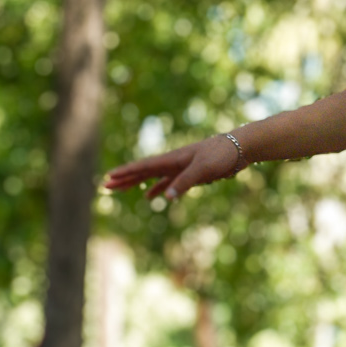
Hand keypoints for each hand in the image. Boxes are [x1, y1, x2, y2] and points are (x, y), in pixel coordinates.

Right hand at [103, 134, 247, 205]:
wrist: (239, 148)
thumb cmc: (221, 155)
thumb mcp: (203, 169)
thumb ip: (185, 182)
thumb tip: (166, 197)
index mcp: (173, 159)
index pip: (143, 167)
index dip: (126, 173)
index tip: (109, 177)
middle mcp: (173, 162)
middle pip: (143, 172)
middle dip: (124, 179)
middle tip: (106, 185)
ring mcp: (181, 168)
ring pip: (152, 177)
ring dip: (136, 183)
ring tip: (120, 189)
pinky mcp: (190, 173)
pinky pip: (167, 182)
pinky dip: (157, 188)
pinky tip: (150, 196)